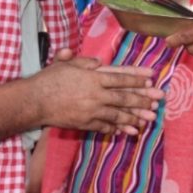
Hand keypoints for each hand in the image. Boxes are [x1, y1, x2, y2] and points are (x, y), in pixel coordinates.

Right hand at [29, 56, 163, 134]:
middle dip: (143, 99)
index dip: (138, 78)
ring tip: (149, 119)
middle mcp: (96, 94)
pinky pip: (105, 126)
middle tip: (158, 101)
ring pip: (118, 114)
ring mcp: (91, 111)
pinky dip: (117, 128)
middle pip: (124, 97)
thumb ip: (84, 62)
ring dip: (135, 117)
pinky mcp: (85, 123)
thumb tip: (98, 62)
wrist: (34, 101)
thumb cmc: (49, 79)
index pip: (121, 78)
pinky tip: (128, 131)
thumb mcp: (67, 64)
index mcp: (93, 77)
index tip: (151, 79)